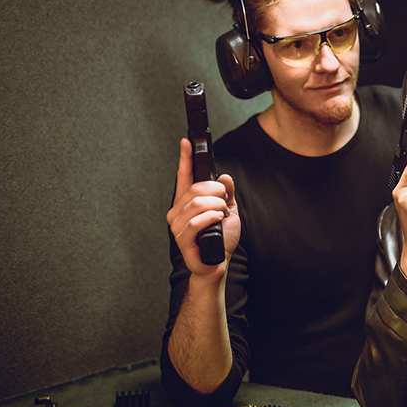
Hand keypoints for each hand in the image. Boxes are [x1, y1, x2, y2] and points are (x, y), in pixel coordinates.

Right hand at [166, 138, 240, 280]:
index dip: (185, 158)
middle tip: (224, 204)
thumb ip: (227, 194)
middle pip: (196, 188)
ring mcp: (177, 225)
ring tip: (221, 216)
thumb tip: (224, 177)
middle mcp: (178, 211)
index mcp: (187, 203)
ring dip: (217, 207)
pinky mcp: (181, 238)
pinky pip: (197, 220)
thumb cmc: (220, 240)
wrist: (217, 265)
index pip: (184, 176)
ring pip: (198, 202)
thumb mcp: (229, 212)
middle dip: (217, 192)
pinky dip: (212, 218)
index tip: (187, 142)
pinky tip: (217, 223)